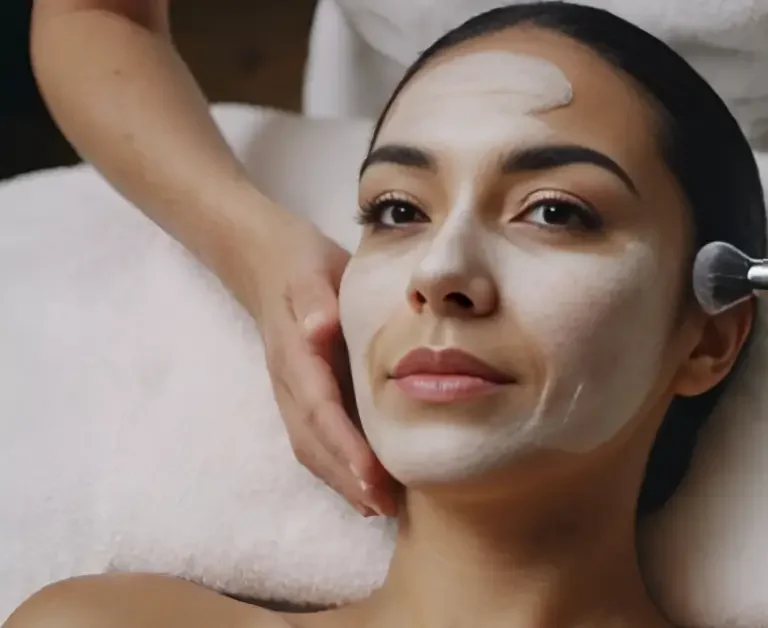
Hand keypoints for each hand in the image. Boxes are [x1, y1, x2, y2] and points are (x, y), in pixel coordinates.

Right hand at [252, 222, 397, 515]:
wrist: (269, 262)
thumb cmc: (303, 266)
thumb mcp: (313, 272)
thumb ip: (317, 299)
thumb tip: (320, 327)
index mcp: (296, 354)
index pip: (320, 408)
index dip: (344, 445)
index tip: (371, 474)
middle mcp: (289, 382)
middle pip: (312, 441)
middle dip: (345, 478)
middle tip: (384, 507)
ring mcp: (291, 393)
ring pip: (310, 448)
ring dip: (341, 482)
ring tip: (380, 508)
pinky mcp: (301, 397)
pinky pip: (314, 441)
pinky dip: (337, 469)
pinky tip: (366, 488)